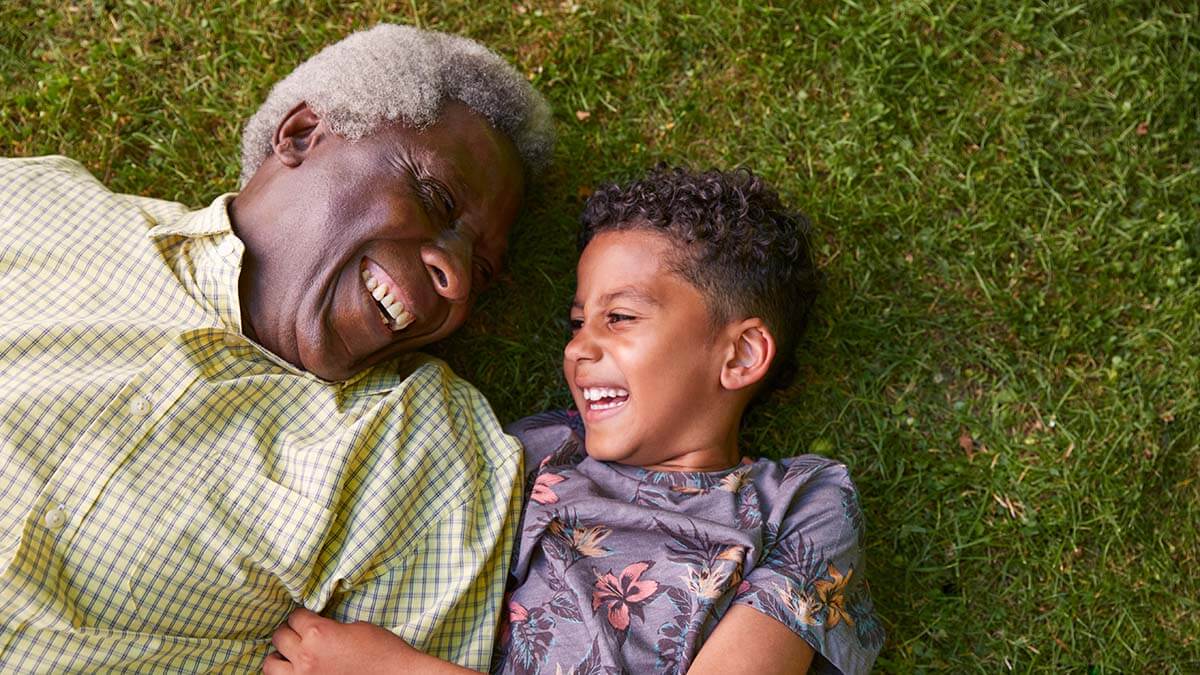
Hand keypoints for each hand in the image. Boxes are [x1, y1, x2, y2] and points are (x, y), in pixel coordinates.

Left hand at [263, 607, 415, 674]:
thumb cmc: (382, 651)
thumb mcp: (355, 628)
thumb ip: (330, 627)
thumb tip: (316, 627)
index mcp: (319, 634)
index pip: (295, 616)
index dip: (303, 616)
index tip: (308, 619)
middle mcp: (306, 656)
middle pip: (280, 636)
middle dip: (291, 633)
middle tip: (301, 635)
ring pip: (270, 664)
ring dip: (280, 657)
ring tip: (292, 655)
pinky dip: (286, 674)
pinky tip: (297, 671)